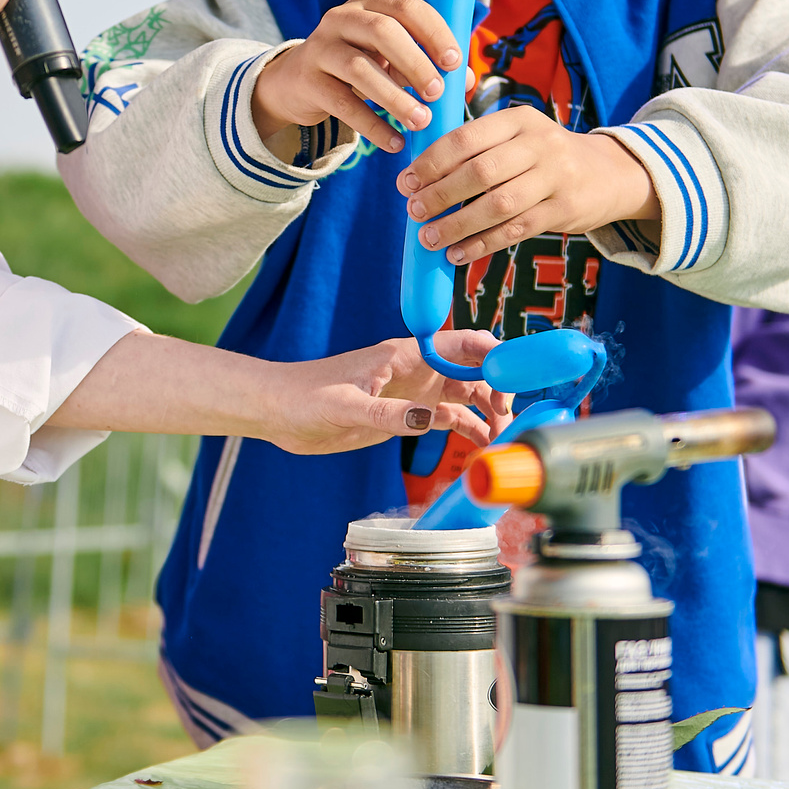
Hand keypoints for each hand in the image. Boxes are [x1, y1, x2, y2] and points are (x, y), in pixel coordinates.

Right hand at [250, 0, 462, 155]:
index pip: (407, 7)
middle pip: (383, 31)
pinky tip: (394, 142)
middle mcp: (342, 18)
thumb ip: (428, 63)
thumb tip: (465, 81)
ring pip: (360, 69)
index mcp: (370, 3)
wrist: (297, 81)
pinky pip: (343, 104)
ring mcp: (320, 47)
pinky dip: (372, 126)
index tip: (455, 61)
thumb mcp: (391, 57)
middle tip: (436, 93)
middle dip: (415, 63)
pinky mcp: (308, 80)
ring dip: (395, 98)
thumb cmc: (358, 64)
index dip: (434, 32)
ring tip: (420, 121)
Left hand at [260, 330, 502, 455]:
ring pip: (464, 394)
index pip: (463, 342)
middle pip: (473, 369)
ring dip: (486, 412)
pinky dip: (466, 428)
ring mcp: (412, 391)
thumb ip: (388, 414)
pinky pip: (445, 417)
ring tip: (499, 439)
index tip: (511, 382)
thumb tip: (432, 420)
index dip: (495, 355)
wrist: (276, 411)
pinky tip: (480, 446)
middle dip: (498, 388)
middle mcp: (416, 369)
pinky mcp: (403, 414)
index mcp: (405, 354)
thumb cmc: (303, 397)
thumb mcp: (345, 407)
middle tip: (506, 419)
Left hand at [397, 108, 658, 263]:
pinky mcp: (564, 210)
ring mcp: (555, 177)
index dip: (431, 162)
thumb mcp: (517, 134)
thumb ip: (476, 145)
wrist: (607, 173)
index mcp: (519, 119)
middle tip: (414, 211)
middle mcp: (540, 144)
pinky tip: (457, 254)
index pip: (466, 138)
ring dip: (458, 225)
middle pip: (480, 172)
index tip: (405, 182)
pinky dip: (482, 244)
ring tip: (429, 238)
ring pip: (497, 205)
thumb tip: (418, 173)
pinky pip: (515, 231)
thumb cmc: (543, 155)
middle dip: (440, 194)